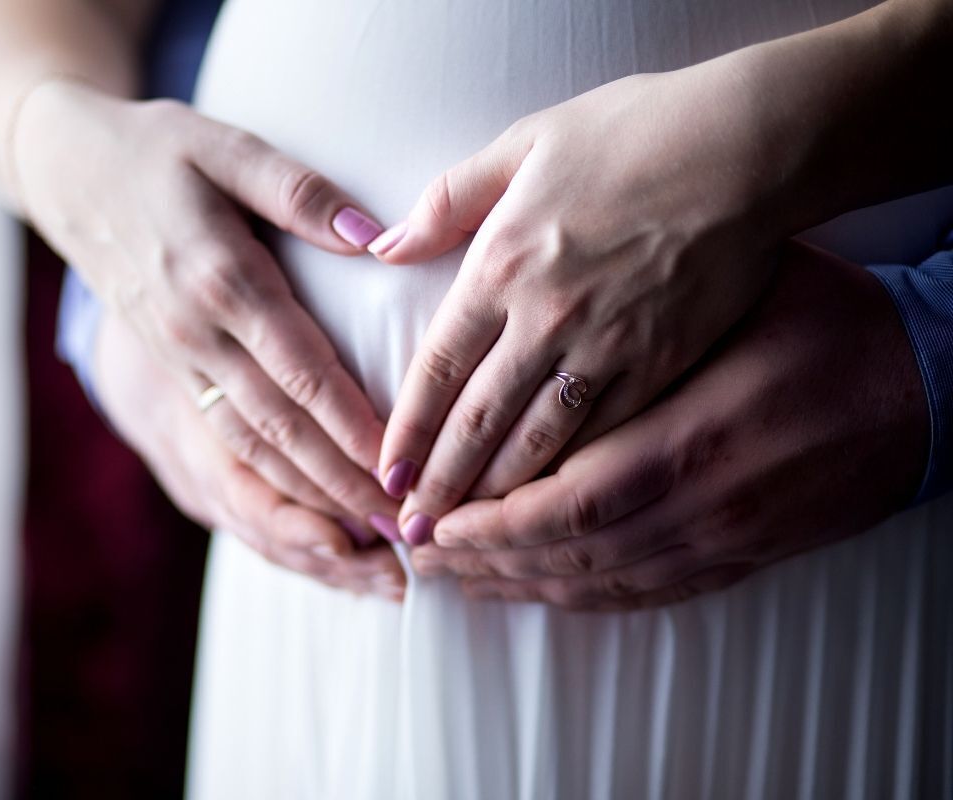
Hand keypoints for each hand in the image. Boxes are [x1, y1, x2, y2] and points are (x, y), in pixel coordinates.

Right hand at [16, 80, 399, 536]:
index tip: (402, 463)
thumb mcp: (225, 147)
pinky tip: (307, 504)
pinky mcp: (172, 369)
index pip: (301, 369)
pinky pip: (225, 438)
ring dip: (308, 496)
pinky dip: (268, 479)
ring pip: (250, 446)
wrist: (65, 173)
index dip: (353, 423)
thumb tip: (376, 238)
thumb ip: (301, 193)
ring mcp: (179, 359)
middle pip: (280, 426)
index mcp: (221, 279)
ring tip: (367, 532)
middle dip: (342, 482)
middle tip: (401, 523)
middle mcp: (197, 334)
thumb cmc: (155, 151)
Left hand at [372, 64, 790, 542]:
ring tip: (466, 536)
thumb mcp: (523, 144)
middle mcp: (545, 319)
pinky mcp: (664, 366)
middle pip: (478, 421)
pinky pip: (605, 438)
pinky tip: (547, 510)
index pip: (435, 369)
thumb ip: (446, 201)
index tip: (386, 475)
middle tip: (415, 530)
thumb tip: (384, 246)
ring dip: (495, 496)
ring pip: (537, 444)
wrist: (746, 144)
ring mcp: (607, 349)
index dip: (406, 431)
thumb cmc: (633, 133)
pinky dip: (569, 479)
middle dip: (441, 483)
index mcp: (501, 267)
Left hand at [411, 242, 926, 610]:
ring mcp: (726, 535)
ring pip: (603, 577)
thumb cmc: (830, 315)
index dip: (489, 514)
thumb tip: (545, 305)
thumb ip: (644, 307)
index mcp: (693, 425)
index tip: (428, 512)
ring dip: (519, 580)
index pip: (565, 489)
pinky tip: (538, 591)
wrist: (932, 388)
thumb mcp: (746, 284)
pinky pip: (649, 593)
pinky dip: (583, 596)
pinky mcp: (745, 555)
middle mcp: (703, 496)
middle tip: (418, 550)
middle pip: (570, 544)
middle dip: (484, 552)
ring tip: (455, 575)